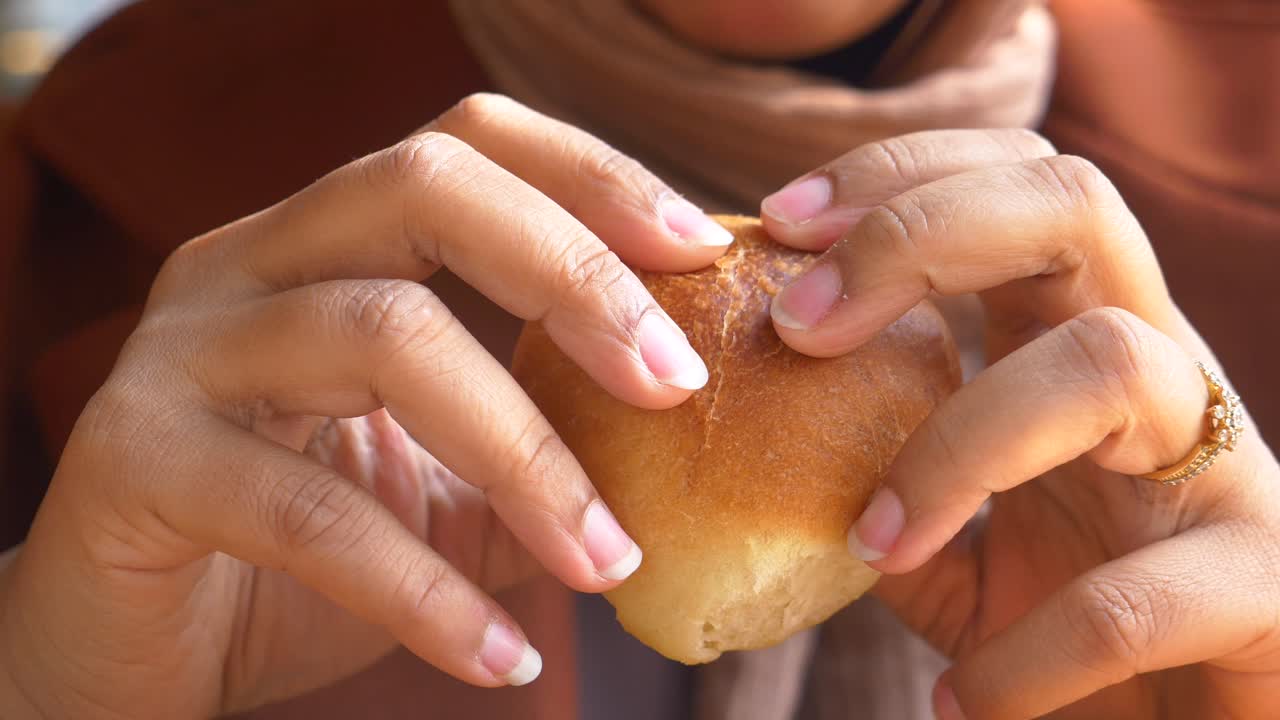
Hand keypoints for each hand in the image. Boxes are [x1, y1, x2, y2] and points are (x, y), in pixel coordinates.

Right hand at [0, 93, 730, 718]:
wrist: (129, 648)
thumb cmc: (295, 554)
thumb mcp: (445, 495)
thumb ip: (544, 456)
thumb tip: (688, 457)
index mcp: (326, 243)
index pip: (467, 146)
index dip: (589, 178)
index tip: (701, 248)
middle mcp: (248, 263)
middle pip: (423, 187)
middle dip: (572, 274)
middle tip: (679, 381)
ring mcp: (182, 350)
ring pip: (380, 335)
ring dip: (526, 454)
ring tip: (609, 560)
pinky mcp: (134, 459)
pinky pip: (308, 510)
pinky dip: (425, 590)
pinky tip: (503, 658)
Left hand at [761, 129, 1279, 718]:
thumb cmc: (1076, 619)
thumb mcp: (958, 546)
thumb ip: (877, 491)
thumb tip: (760, 466)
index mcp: (1076, 341)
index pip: (1011, 183)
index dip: (897, 178)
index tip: (777, 221)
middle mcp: (1160, 370)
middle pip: (1071, 204)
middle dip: (916, 233)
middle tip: (797, 322)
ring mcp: (1223, 466)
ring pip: (1109, 364)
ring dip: (955, 448)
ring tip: (871, 542)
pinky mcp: (1266, 584)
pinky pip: (1138, 598)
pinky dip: (1029, 654)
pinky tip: (965, 699)